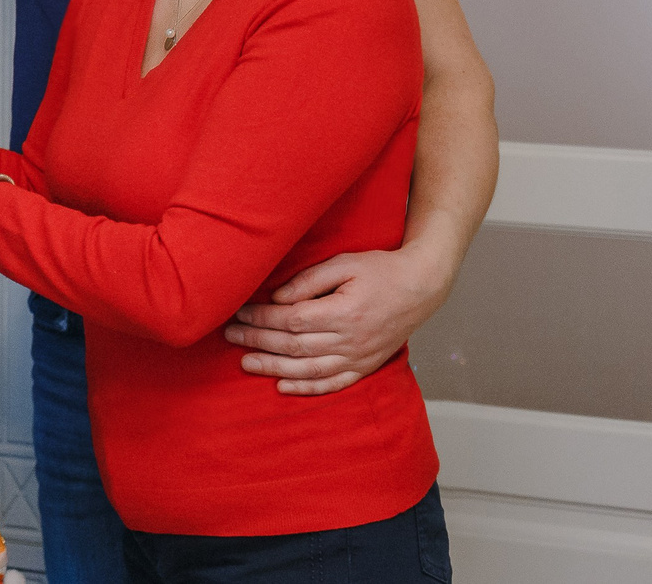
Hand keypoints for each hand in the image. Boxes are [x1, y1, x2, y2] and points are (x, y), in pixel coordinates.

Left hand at [222, 243, 456, 395]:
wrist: (420, 288)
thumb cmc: (380, 270)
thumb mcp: (344, 263)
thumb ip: (308, 281)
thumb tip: (276, 298)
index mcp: (344, 312)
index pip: (292, 320)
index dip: (262, 318)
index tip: (239, 312)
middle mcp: (351, 340)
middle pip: (295, 346)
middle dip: (258, 341)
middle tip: (230, 335)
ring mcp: (360, 357)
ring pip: (310, 370)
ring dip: (274, 368)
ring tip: (246, 363)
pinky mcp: (366, 366)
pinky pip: (334, 384)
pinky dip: (307, 388)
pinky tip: (282, 387)